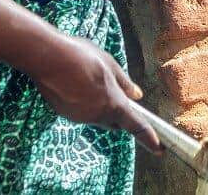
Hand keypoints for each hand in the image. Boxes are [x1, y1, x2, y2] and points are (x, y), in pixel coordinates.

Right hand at [32, 36, 160, 153]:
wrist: (48, 59)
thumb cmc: (84, 58)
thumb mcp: (111, 65)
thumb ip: (125, 83)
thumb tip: (137, 96)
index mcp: (114, 104)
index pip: (136, 125)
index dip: (148, 138)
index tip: (159, 149)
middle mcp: (97, 115)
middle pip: (116, 122)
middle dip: (121, 114)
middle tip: (120, 95)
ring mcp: (79, 116)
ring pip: (98, 116)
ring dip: (101, 105)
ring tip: (93, 80)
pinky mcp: (65, 113)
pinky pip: (82, 112)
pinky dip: (86, 103)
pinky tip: (79, 84)